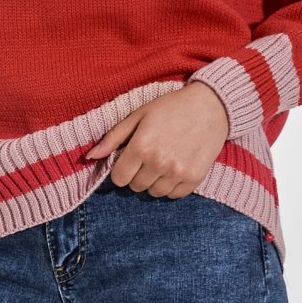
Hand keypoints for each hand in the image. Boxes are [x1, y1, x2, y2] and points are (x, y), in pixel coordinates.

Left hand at [83, 82, 230, 195]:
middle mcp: (159, 162)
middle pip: (135, 187)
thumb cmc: (170, 108)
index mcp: (141, 146)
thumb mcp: (138, 116)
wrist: (211, 106)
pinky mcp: (194, 178)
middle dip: (137, 174)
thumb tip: (90, 157)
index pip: (119, 178)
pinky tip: (175, 168)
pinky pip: (174, 195)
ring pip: (154, 193)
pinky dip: (171, 186)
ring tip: (163, 162)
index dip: (121, 170)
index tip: (129, 160)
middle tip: (149, 157)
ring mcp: (177, 172)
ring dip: (154, 182)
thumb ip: (113, 138)